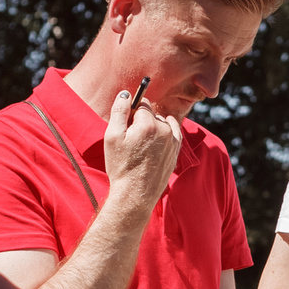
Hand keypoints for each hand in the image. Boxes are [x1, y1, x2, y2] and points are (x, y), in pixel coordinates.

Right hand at [104, 80, 181, 202]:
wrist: (135, 194)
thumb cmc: (121, 166)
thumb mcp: (112, 136)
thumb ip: (119, 111)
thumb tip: (126, 94)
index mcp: (148, 124)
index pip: (141, 104)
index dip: (131, 111)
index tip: (126, 122)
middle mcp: (165, 130)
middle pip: (152, 114)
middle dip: (141, 120)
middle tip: (131, 138)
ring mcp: (173, 142)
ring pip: (162, 124)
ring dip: (153, 128)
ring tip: (140, 146)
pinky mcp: (176, 152)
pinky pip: (173, 134)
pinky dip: (165, 134)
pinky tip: (156, 140)